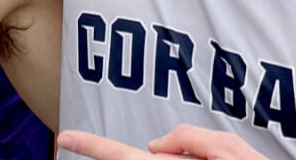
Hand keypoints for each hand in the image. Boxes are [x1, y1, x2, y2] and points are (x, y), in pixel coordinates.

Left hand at [58, 125, 268, 159]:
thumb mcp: (231, 151)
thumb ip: (192, 139)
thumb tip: (156, 147)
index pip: (122, 156)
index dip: (91, 145)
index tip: (64, 138)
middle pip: (145, 159)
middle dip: (147, 151)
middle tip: (137, 146)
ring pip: (171, 158)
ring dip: (191, 158)